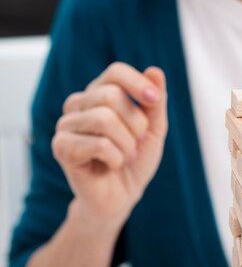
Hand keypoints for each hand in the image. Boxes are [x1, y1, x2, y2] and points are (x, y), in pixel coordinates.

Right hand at [52, 62, 167, 227]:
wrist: (122, 195)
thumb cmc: (136, 158)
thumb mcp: (154, 128)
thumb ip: (155, 101)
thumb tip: (155, 70)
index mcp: (100, 92)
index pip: (115, 72)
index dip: (138, 83)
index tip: (154, 101)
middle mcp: (79, 104)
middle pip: (111, 96)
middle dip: (136, 123)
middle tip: (137, 141)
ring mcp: (66, 125)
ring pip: (104, 119)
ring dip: (127, 143)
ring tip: (126, 155)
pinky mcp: (61, 147)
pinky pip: (98, 144)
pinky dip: (116, 157)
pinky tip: (112, 165)